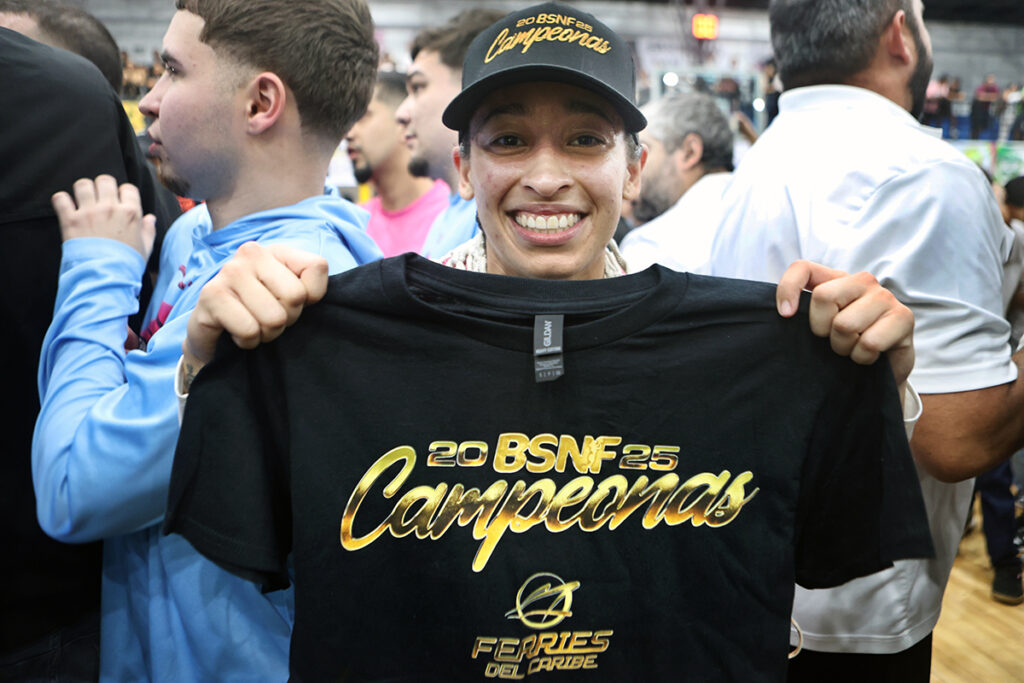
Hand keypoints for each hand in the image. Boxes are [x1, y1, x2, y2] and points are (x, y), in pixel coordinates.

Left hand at [51, 175, 155, 258]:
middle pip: (105, 180)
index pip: (128, 188)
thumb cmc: (127, 265)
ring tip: (83, 199)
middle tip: (100, 197)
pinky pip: (61, 199)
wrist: (106, 277)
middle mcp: (110, 208)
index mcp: (131, 213)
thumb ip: (148, 230)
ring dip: (83, 190)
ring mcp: (89, 213)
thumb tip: (150, 218)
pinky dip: (61, 200)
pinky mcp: (71, 220)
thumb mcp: (146, 248)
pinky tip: (66, 206)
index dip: (124, 193)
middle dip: (103, 186)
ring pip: (83, 184)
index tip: (120, 201)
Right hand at [182, 242, 328, 389]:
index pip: (317, 267)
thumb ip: (310, 290)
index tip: (289, 301)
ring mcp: (229, 271)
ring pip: (274, 318)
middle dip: (287, 318)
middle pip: (296, 296)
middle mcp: (251, 253)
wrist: (215, 335)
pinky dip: (248, 340)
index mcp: (276, 250)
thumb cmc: (260, 314)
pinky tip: (236, 331)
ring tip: (252, 324)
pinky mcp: (211, 294)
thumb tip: (309, 296)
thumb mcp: (291, 298)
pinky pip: (249, 330)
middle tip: (268, 317)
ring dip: (266, 333)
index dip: (311, 297)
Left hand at [777, 260, 914, 389]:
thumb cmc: (846, 345)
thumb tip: (785, 313)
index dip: (788, 288)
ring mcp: (885, 297)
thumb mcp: (820, 327)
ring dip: (844, 348)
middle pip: (823, 297)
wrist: (883, 370)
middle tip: (834, 340)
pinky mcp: (904, 317)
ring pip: (844, 324)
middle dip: (822, 330)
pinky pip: (868, 343)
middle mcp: (862, 281)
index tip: (786, 315)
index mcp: (836, 279)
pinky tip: (870, 355)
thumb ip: (802, 313)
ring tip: (853, 348)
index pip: (803, 268)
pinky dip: (862, 358)